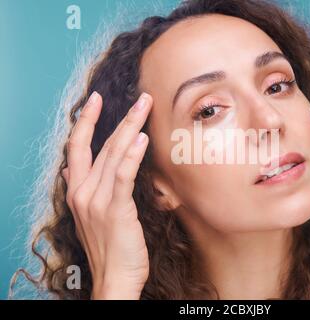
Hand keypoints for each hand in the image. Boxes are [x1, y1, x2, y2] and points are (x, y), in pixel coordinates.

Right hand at [62, 91, 151, 298]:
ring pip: (114, 154)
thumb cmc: (109, 247)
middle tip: (141, 98)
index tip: (95, 100)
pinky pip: (123, 176)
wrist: (113, 279)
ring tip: (145, 106)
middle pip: (101, 145)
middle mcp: (83, 192)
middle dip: (121, 118)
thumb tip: (73, 172)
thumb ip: (85, 191)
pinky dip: (132, 155)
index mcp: (77, 191)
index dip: (86, 122)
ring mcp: (97, 200)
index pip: (77, 148)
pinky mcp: (115, 210)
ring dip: (131, 127)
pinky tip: (142, 138)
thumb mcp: (91, 216)